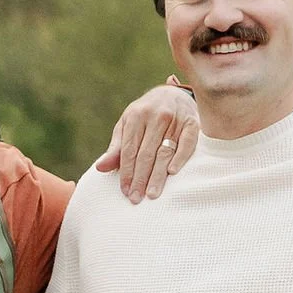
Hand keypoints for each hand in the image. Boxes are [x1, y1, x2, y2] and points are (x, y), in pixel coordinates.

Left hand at [97, 79, 198, 201]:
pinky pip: (187, 143)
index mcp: (135, 116)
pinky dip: (180, 158)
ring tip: (152, 194)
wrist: (173, 94)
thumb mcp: (127, 126)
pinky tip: (173, 172)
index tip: (125, 190)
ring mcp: (175, 119)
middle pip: (146, 153)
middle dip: (140, 178)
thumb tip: (100, 168)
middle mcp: (155, 116)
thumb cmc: (146, 116)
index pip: (129, 150)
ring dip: (158, 175)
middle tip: (136, 198)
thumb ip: (116, 148)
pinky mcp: (192, 123)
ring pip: (164, 152)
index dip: (127, 172)